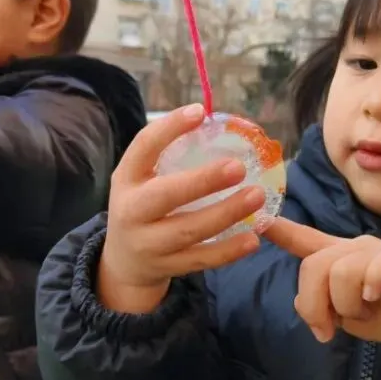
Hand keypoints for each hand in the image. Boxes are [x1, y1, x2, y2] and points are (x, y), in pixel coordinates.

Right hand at [98, 103, 265, 313]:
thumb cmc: (142, 206)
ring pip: (188, 231)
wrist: (124, 262)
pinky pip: (201, 260)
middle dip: (203, 181)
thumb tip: (214, 120)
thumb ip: (167, 155)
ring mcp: (148, 243)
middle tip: (239, 167)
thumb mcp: (140, 179)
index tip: (200, 112)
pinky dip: (228, 251)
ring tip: (256, 196)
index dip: (169, 128)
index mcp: (126, 179)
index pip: (143, 147)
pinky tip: (253, 238)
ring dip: (225, 214)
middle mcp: (132, 211)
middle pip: (165, 195)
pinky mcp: (168, 267)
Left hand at [264, 218, 380, 364]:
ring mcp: (378, 251)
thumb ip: (319, 304)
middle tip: (328, 330)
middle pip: (314, 266)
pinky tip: (374, 296)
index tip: (259, 221)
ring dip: (347, 305)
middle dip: (314, 304)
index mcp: (337, 258)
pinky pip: (377, 266)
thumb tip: (298, 301)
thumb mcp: (343, 316)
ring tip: (364, 315)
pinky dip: (370, 285)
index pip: (304, 240)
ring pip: (340, 271)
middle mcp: (354, 248)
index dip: (281, 231)